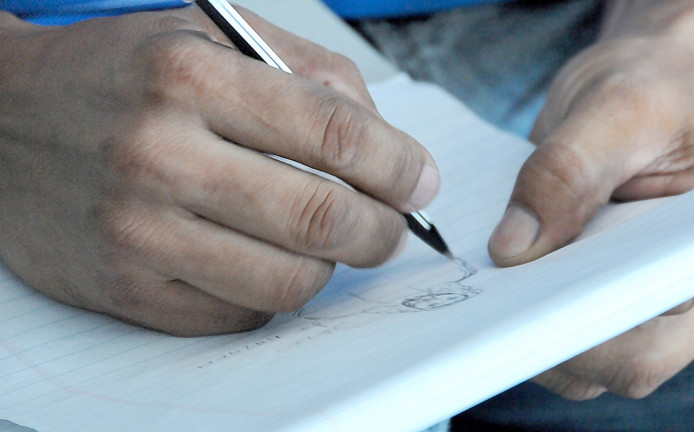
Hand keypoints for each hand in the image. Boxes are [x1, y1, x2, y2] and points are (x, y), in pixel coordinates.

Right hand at [0, 7, 438, 335]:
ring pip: (288, 282)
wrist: (3, 122)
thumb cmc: (123, 76)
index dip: (398, 166)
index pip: (335, 133)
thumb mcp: (214, 38)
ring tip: (332, 244)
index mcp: (192, 77)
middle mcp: (160, 154)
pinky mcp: (127, 289)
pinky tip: (266, 260)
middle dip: (382, 230)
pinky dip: (274, 293)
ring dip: (332, 270)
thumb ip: (314, 76)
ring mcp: (139, 231)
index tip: (420, 183)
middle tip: (393, 225)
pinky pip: (240, 314)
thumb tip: (390, 148)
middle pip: (321, 218)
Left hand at [487, 37, 693, 397]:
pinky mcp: (601, 295)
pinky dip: (524, 319)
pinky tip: (494, 286)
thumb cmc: (650, 91)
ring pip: (588, 360)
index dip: (599, 322)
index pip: (665, 314)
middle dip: (557, 337)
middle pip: (628, 360)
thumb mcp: (614, 110)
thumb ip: (565, 173)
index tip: (534, 302)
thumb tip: (513, 251)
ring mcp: (645, 301)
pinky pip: (561, 332)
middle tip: (495, 301)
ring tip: (489, 290)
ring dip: (532, 333)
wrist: (640, 88)